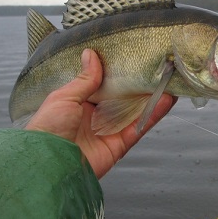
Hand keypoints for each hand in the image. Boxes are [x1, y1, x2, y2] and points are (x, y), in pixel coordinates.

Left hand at [25, 49, 176, 178]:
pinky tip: (165, 100)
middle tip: (156, 68)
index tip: (131, 58)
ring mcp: (109, 131)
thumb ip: (84, 79)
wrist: (48, 164)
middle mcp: (96, 117)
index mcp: (79, 104)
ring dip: (152, 98)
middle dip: (139, 85)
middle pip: (123, 99)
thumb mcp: (63, 98)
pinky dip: (153, 115)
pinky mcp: (119, 145)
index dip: (117, 73)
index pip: (103, 85)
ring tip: (169, 81)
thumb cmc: (48, 129)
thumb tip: (92, 55)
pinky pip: (139, 127)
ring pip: (136, 112)